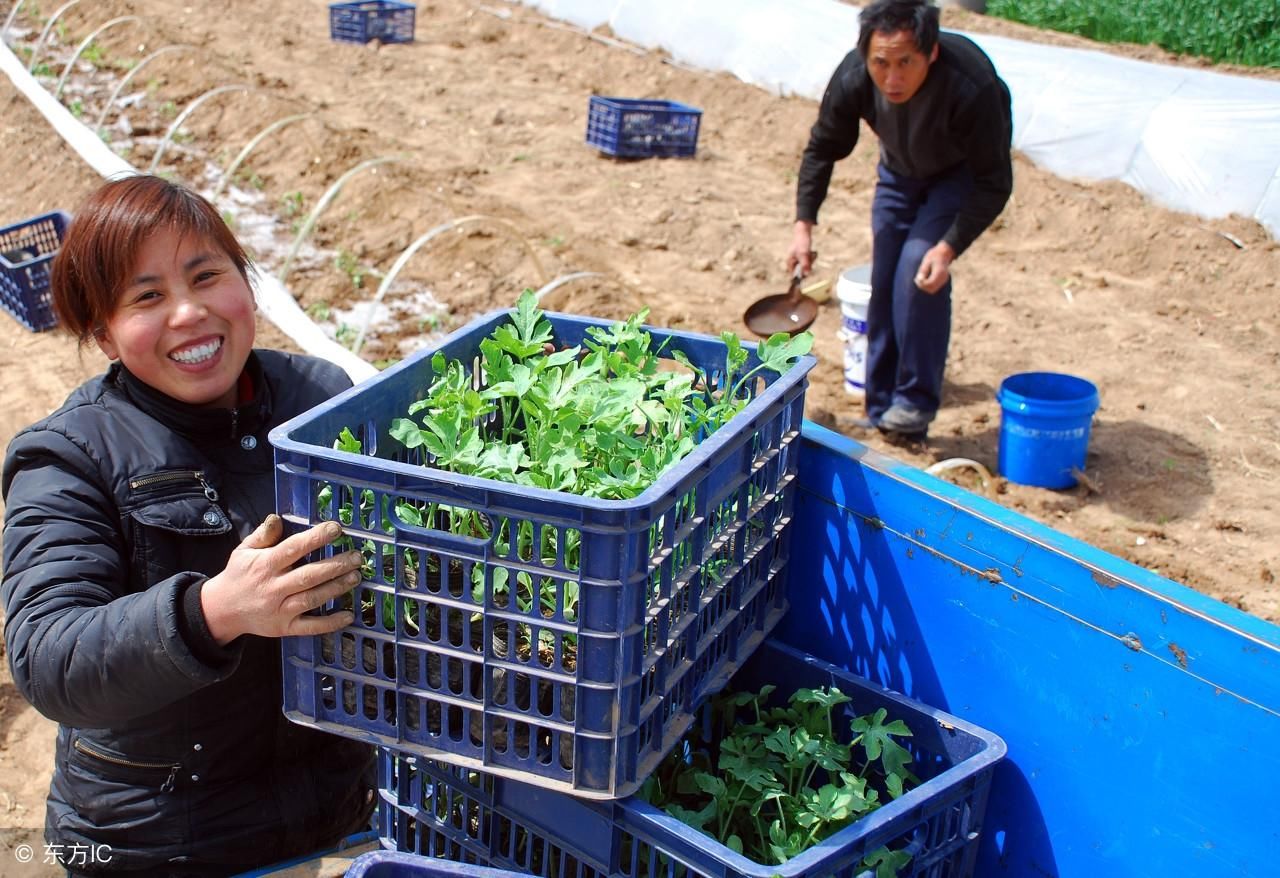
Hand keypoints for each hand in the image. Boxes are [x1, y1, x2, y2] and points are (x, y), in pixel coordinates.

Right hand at [202, 515, 361, 643]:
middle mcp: (274, 587)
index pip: (293, 548)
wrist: (221, 611)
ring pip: (312, 599)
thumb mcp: (244, 551)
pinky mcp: (284, 628)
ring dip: (336, 588)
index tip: (336, 529)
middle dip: (336, 565)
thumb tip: (277, 517)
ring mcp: (280, 610)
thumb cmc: (238, 575)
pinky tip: (348, 615)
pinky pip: (310, 627)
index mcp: (265, 565)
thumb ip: (263, 535)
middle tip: (357, 557)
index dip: (315, 538)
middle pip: (309, 575)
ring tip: (356, 577)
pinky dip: (330, 623)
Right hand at [786, 221, 815, 276]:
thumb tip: (806, 275)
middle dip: (808, 265)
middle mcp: (792, 262)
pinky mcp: (802, 257)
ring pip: (806, 266)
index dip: (801, 275)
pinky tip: (811, 252)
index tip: (808, 271)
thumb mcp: (804, 254)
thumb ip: (805, 264)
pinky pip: (808, 261)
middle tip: (810, 256)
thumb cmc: (802, 242)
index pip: (794, 274)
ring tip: (811, 253)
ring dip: (810, 260)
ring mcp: (797, 259)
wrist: (804, 232)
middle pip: (802, 271)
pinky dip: (811, 257)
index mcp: (790, 262)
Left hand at [914, 241, 955, 293]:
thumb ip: (923, 271)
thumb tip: (919, 280)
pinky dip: (927, 285)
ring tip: (920, 278)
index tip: (916, 278)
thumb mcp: (927, 261)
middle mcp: (943, 278)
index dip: (922, 284)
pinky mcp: (942, 281)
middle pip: (931, 289)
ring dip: (925, 286)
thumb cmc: (935, 255)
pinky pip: (934, 287)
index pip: (930, 284)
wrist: (945, 252)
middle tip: (917, 278)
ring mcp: (944, 280)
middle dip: (922, 286)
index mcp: (940, 272)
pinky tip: (924, 278)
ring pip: (932, 289)